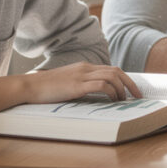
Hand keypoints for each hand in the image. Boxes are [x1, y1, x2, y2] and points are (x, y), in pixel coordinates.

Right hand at [21, 62, 141, 102]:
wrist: (29, 86)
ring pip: (112, 77)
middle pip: (116, 71)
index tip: (132, 90)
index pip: (111, 69)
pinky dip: (111, 92)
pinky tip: (113, 100)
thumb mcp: (67, 84)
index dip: (125, 79)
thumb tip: (96, 95)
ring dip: (122, 89)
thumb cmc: (46, 88)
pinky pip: (101, 85)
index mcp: (84, 67)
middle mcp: (85, 68)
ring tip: (124, 101)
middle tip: (137, 96)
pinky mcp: (77, 85)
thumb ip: (81, 85)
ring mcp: (81, 75)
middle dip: (130, 84)